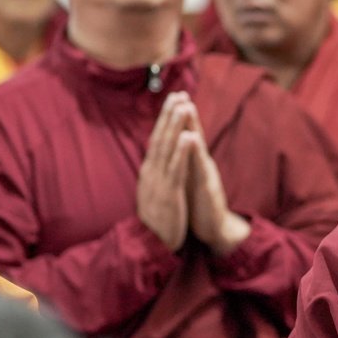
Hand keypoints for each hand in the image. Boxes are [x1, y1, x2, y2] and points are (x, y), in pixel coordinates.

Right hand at [136, 92, 191, 250]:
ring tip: (183, 106)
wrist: (151, 244)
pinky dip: (182, 151)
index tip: (172, 101)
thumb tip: (156, 161)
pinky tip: (188, 136)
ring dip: (175, 126)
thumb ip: (156, 175)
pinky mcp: (169, 193)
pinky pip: (176, 169)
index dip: (164, 120)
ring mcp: (159, 182)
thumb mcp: (153, 193)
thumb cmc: (157, 219)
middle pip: (160, 138)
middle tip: (177, 94)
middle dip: (169, 115)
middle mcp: (151, 172)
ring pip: (167, 148)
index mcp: (149, 172)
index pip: (156, 140)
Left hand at [183, 107, 250, 255]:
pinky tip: (192, 138)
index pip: (185, 136)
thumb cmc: (200, 205)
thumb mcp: (189, 180)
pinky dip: (196, 152)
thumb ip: (185, 164)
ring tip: (187, 107)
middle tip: (180, 93)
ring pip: (198, 146)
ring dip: (193, 125)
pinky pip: (201, 167)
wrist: (214, 228)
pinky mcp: (207, 186)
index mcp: (192, 163)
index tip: (172, 98)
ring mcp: (205, 174)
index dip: (178, 118)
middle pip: (193, 134)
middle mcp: (200, 164)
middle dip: (187, 114)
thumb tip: (176, 151)